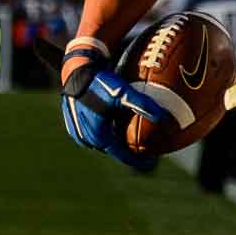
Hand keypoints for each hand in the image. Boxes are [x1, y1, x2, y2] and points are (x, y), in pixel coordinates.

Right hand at [46, 39, 167, 171]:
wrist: (76, 73)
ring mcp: (78, 133)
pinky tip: (110, 126)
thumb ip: (143, 104)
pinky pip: (91, 135)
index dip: (138, 160)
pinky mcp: (72, 125)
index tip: (151, 162)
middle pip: (112, 150)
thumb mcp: (124, 93)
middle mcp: (88, 138)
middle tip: (141, 147)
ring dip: (113, 141)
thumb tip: (163, 117)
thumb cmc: (100, 83)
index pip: (122, 155)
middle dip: (126, 150)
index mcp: (100, 136)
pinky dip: (103, 133)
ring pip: (101, 143)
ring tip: (126, 137)